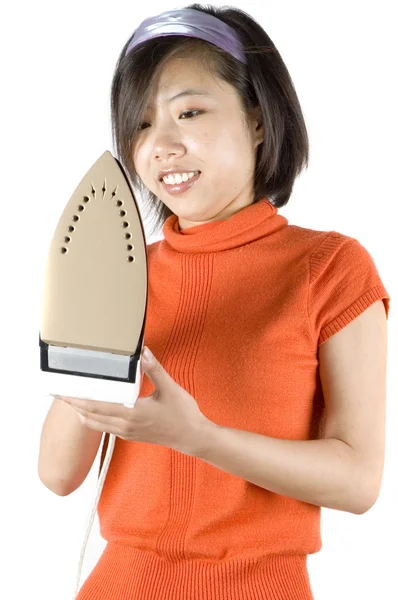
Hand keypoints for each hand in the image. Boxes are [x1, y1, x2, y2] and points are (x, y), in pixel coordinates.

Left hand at [52, 346, 211, 456]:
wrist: (193, 438)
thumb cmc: (183, 414)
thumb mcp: (170, 388)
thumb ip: (154, 369)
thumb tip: (143, 352)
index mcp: (132, 413)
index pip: (96, 406)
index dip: (76, 399)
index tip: (62, 392)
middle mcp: (125, 425)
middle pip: (90, 416)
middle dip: (73, 404)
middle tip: (58, 393)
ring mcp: (127, 432)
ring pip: (96, 424)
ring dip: (82, 412)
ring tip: (71, 400)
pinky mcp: (131, 435)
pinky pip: (105, 428)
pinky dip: (94, 418)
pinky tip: (93, 409)